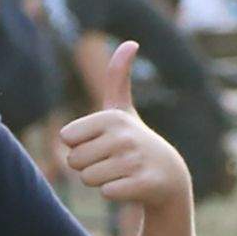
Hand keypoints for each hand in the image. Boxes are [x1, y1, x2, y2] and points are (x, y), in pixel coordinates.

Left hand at [59, 43, 191, 210]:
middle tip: (112, 162)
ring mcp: (136, 160)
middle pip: (74, 162)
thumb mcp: (123, 109)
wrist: (169, 176)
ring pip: (88, 179)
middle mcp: (124, 136)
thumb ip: (117, 78)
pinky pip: (107, 193)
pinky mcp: (144, 184)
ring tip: (121, 173)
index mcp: (112, 117)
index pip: (67, 140)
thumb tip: (131, 42)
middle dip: (88, 167)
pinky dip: (115, 193)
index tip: (102, 144)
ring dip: (101, 181)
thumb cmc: (135, 141)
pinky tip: (131, 186)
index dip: (80, 147)